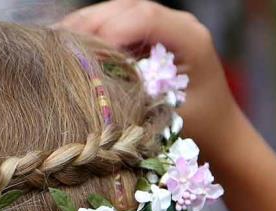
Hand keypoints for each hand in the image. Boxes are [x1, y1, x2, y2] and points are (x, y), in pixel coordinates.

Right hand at [56, 0, 242, 159]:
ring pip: (116, 12)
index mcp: (189, 38)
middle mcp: (178, 24)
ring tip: (55, 46)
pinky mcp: (151, 37)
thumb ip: (138, 94)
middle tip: (56, 48)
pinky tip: (68, 48)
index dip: (107, 32)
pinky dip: (91, 34)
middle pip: (124, 8)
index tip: (80, 57)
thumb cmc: (198, 130)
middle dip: (88, 26)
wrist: (220, 132)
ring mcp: (164, 27)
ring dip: (84, 27)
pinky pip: (116, 24)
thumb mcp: (168, 116)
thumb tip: (95, 83)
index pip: (142, 18)